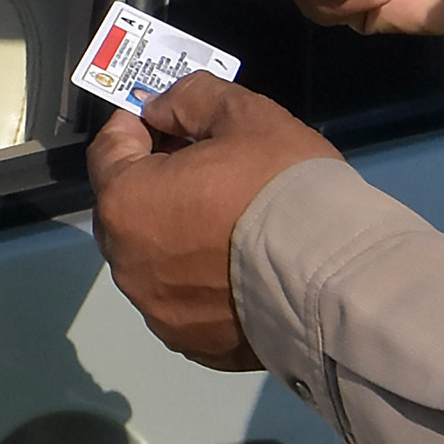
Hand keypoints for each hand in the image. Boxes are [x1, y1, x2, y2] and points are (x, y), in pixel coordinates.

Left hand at [84, 75, 333, 370]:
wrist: (334, 278)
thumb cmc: (282, 188)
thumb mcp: (244, 116)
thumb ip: (191, 100)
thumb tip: (161, 109)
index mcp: (126, 202)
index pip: (109, 150)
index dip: (137, 126)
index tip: (166, 120)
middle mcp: (127, 262)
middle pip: (126, 208)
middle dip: (153, 182)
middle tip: (202, 167)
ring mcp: (156, 310)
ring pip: (152, 258)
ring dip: (174, 235)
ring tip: (225, 222)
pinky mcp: (191, 343)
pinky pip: (182, 301)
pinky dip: (197, 282)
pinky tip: (237, 269)